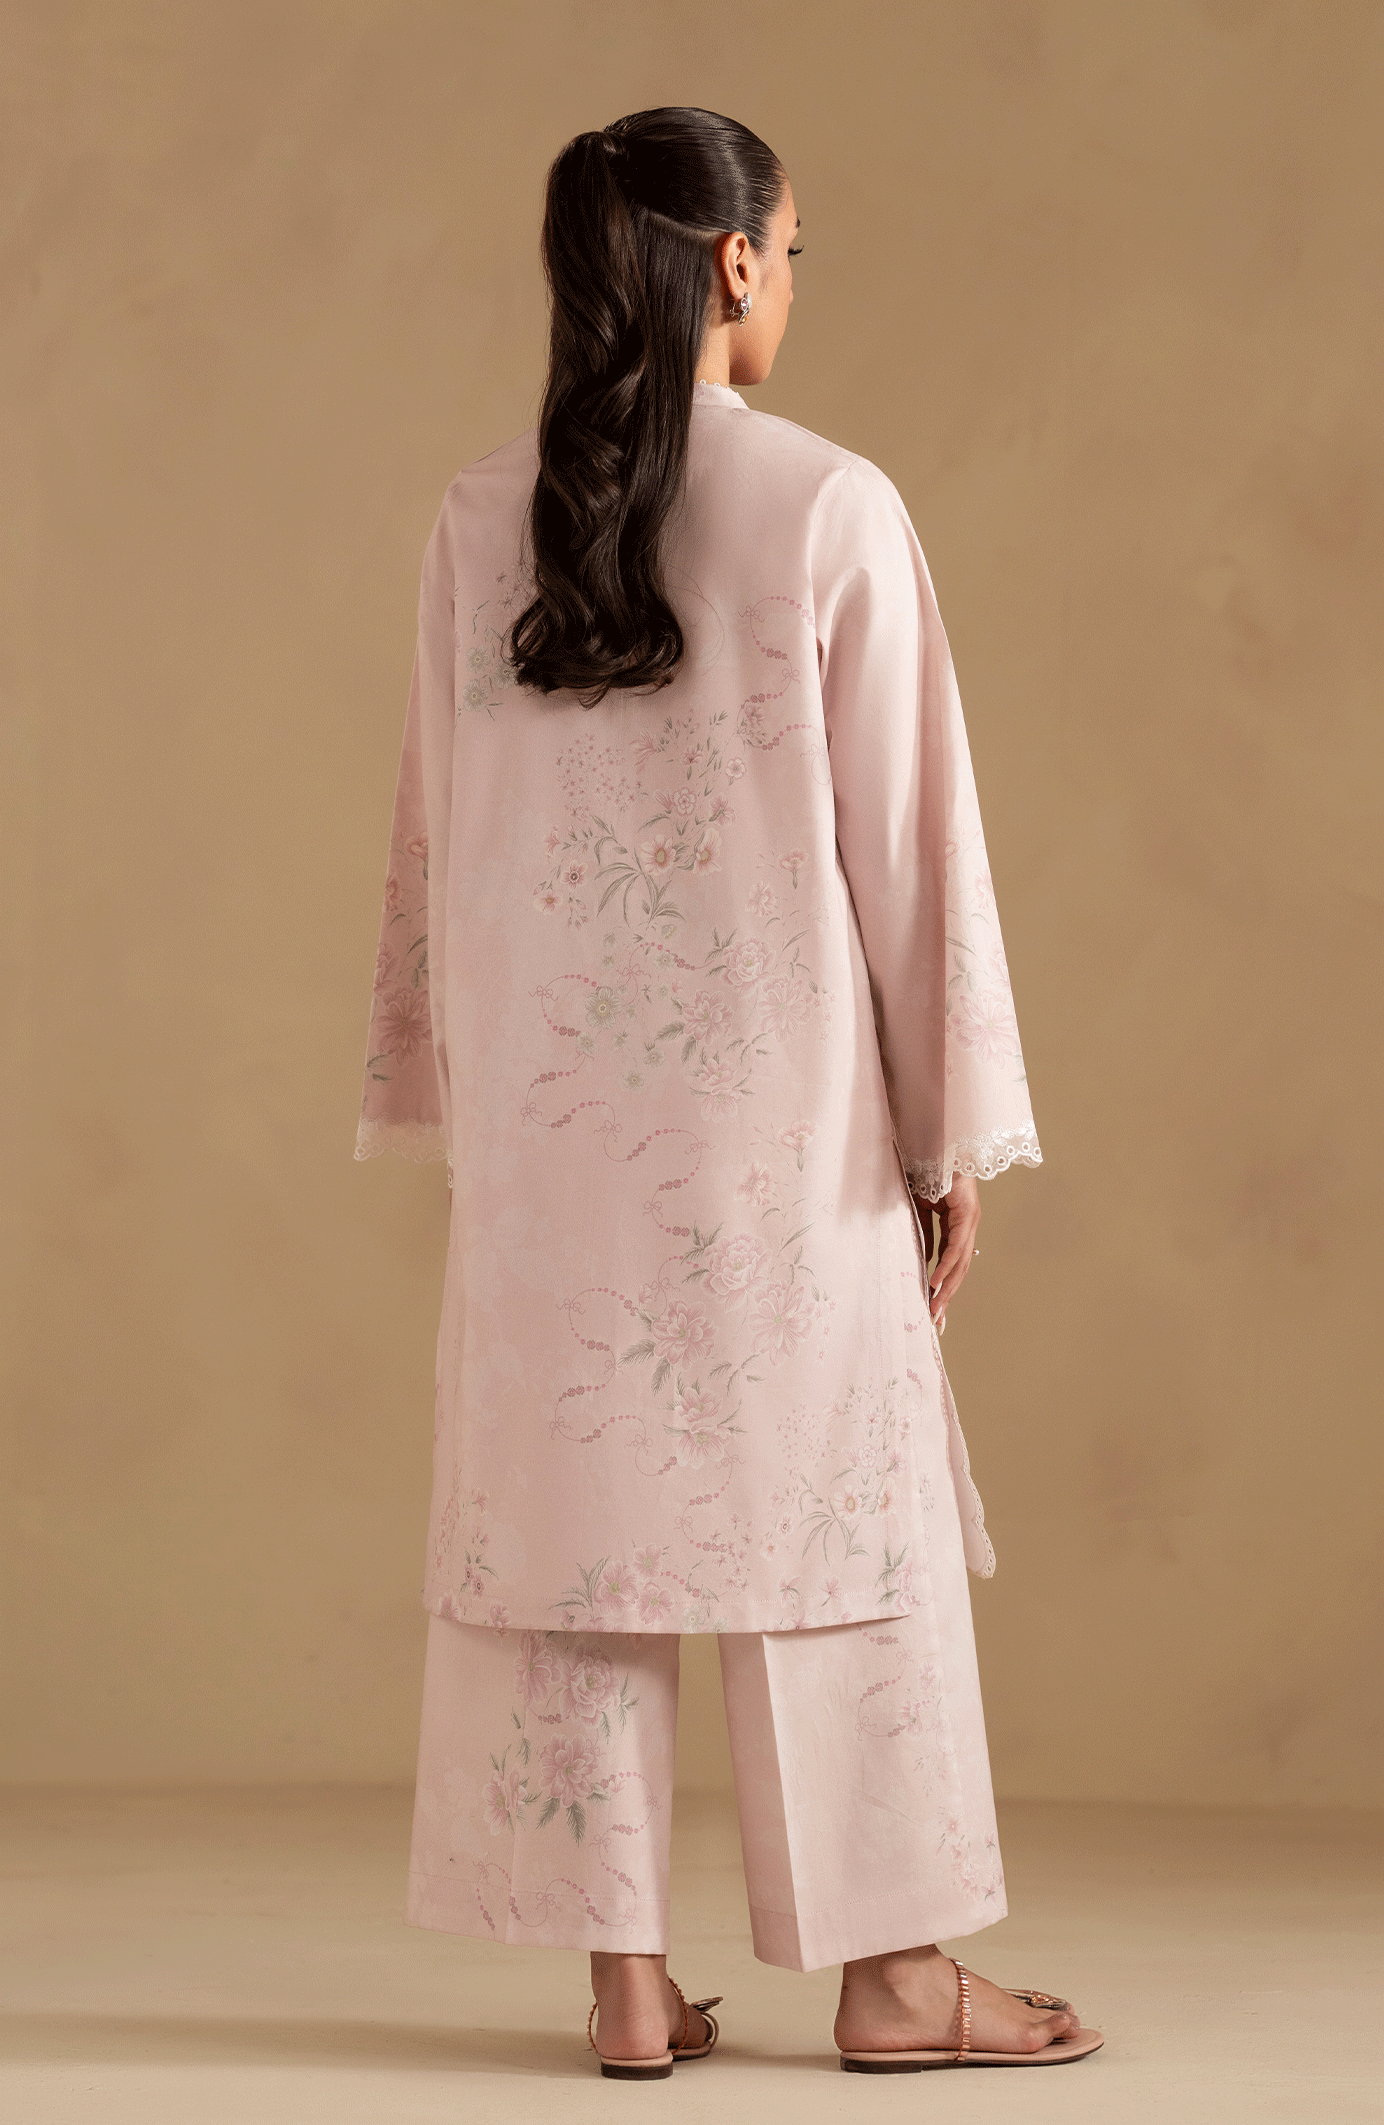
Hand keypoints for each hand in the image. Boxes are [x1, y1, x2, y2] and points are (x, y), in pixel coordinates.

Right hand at [918, 1173, 980, 1325]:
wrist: (933, 1142)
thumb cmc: (924, 1169)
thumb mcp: (919, 1209)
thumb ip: (922, 1232)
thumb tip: (920, 1258)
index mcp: (957, 1224)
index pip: (953, 1262)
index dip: (944, 1286)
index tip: (935, 1308)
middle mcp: (967, 1224)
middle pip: (960, 1268)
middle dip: (947, 1296)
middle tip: (936, 1320)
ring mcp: (969, 1219)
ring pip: (960, 1262)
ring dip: (947, 1288)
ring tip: (935, 1308)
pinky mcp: (966, 1213)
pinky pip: (955, 1245)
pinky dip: (945, 1265)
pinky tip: (936, 1283)